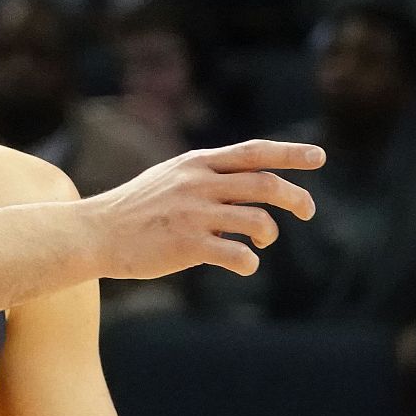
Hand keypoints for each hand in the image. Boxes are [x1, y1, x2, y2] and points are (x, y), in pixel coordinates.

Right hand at [85, 139, 323, 279]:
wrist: (95, 232)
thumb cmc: (135, 208)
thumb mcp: (170, 177)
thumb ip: (207, 175)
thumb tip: (249, 178)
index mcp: (196, 164)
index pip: (253, 152)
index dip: (290, 153)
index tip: (320, 157)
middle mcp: (198, 184)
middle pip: (265, 184)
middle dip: (296, 197)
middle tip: (308, 211)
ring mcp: (193, 214)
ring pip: (258, 221)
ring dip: (270, 233)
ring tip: (261, 242)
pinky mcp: (187, 245)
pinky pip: (238, 255)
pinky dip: (249, 262)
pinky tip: (242, 263)